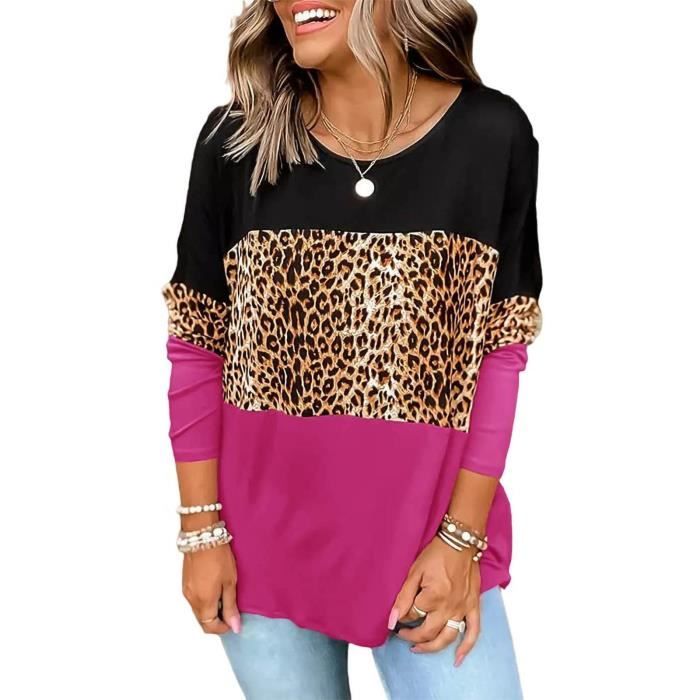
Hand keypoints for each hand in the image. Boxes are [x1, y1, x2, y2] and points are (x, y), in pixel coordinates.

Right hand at [182, 543, 240, 634]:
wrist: (203, 536)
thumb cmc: (218, 557)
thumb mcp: (230, 582)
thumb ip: (230, 606)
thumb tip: (234, 627)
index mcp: (203, 602)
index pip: (210, 628)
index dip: (223, 628)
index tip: (233, 621)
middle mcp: (192, 600)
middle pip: (203, 620)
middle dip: (217, 619)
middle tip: (231, 608)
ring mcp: (186, 591)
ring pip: (198, 610)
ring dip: (210, 609)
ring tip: (224, 593)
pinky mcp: (185, 583)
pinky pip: (194, 599)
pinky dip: (204, 600)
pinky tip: (215, 586)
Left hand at [388, 536, 480, 666]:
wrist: (460, 542)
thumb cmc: (436, 554)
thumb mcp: (414, 572)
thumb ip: (403, 598)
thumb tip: (392, 621)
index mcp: (433, 597)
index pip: (412, 616)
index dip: (402, 616)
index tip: (397, 614)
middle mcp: (449, 607)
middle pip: (427, 631)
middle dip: (411, 635)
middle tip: (401, 634)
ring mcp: (463, 609)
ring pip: (446, 637)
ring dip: (431, 647)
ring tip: (417, 648)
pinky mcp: (473, 606)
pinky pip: (473, 631)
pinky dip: (466, 647)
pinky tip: (457, 659)